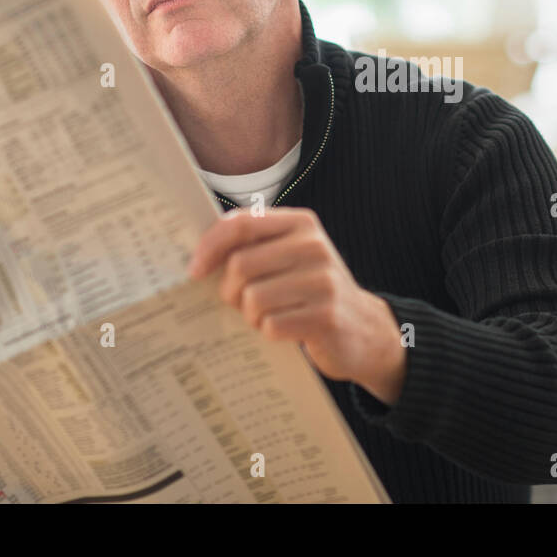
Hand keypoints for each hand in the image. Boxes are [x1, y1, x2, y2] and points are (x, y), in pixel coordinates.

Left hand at [189, 207, 406, 403]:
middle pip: (240, 265)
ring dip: (251, 316)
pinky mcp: (326, 316)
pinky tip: (286, 330)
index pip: (240, 223)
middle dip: (230, 291)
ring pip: (253, 299)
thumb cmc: (311, 290)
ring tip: (268, 316)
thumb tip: (198, 256)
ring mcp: (323, 281)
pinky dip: (270, 333)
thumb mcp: (289, 256)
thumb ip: (253, 245)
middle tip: (242, 303)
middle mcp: (314, 246)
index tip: (195, 270)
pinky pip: (271, 326)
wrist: (362, 328)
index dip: (209, 246)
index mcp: (302, 223)